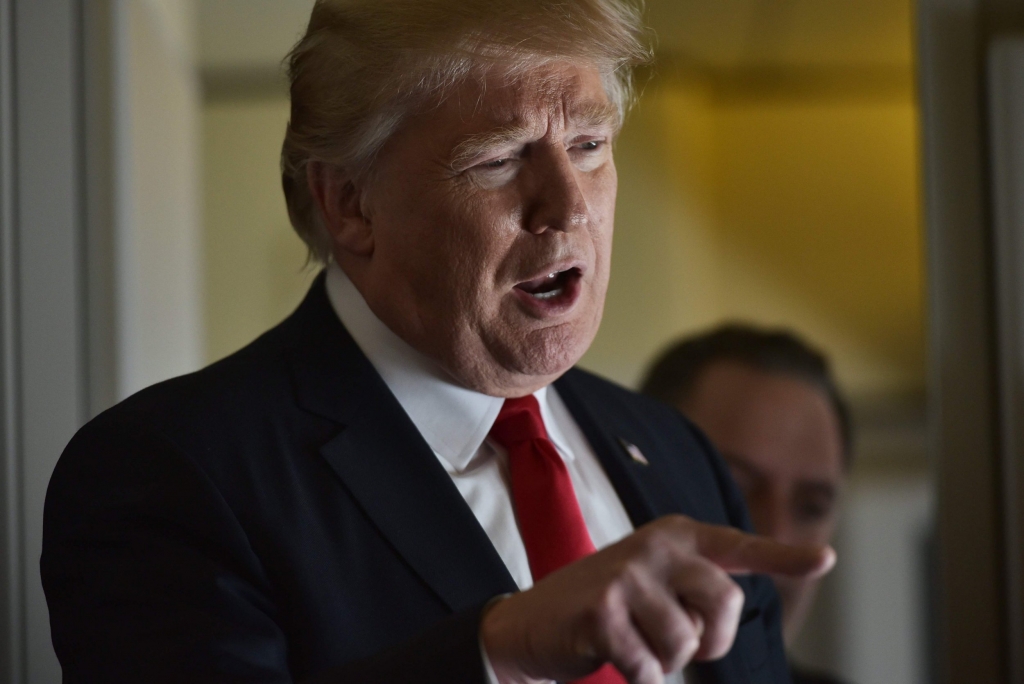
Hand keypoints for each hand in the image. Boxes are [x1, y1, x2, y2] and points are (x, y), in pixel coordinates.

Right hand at [480, 514, 834, 683]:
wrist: (529, 622)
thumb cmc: (603, 607)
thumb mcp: (651, 584)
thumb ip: (693, 588)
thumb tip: (732, 606)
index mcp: (674, 536)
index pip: (737, 546)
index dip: (785, 555)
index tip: (826, 560)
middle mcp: (654, 545)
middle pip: (724, 602)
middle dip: (709, 639)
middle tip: (677, 642)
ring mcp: (626, 573)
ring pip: (686, 642)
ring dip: (664, 660)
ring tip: (632, 640)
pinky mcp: (601, 608)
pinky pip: (649, 666)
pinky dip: (635, 674)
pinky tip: (607, 650)